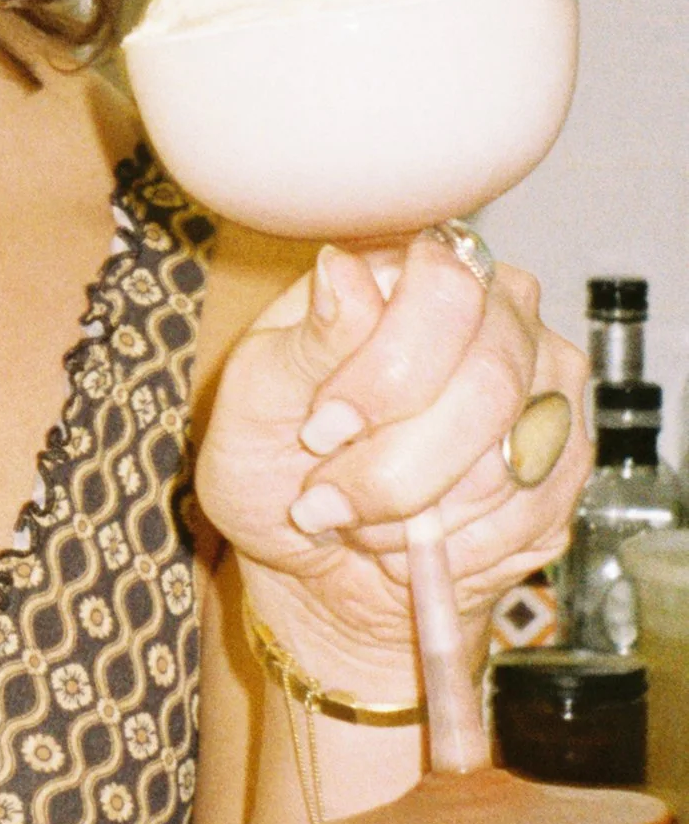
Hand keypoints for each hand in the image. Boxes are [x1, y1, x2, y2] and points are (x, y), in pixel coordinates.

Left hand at [197, 230, 589, 694]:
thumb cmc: (274, 454)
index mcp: (417, 270)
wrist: (309, 553)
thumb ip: (311, 339)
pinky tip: (403, 540)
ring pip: (507, 462)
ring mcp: (545, 389)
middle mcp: (501, 315)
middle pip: (489, 383)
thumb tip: (341, 271)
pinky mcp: (563, 467)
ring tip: (354, 519)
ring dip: (413, 513)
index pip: (447, 289)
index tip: (321, 430)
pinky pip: (527, 517)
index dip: (387, 373)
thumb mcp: (259, 393)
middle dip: (394, 466)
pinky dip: (451, 547)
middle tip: (324, 498)